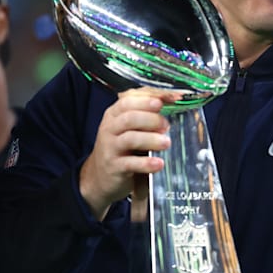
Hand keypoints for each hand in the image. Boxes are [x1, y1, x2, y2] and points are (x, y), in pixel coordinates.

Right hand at [79, 89, 176, 220]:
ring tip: (166, 143)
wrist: (100, 175)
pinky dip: (146, 163)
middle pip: (130, 117)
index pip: (130, 99)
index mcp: (114, 113)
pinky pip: (130, 163)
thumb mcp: (129, 126)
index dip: (151, 98)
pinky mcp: (114, 167)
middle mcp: (110, 128)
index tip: (172, 99)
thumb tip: (171, 98)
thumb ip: (146, 112)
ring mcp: (110, 148)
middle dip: (152, 119)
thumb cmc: (121, 146)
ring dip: (151, 139)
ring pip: (130, 139)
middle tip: (167, 126)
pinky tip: (159, 164)